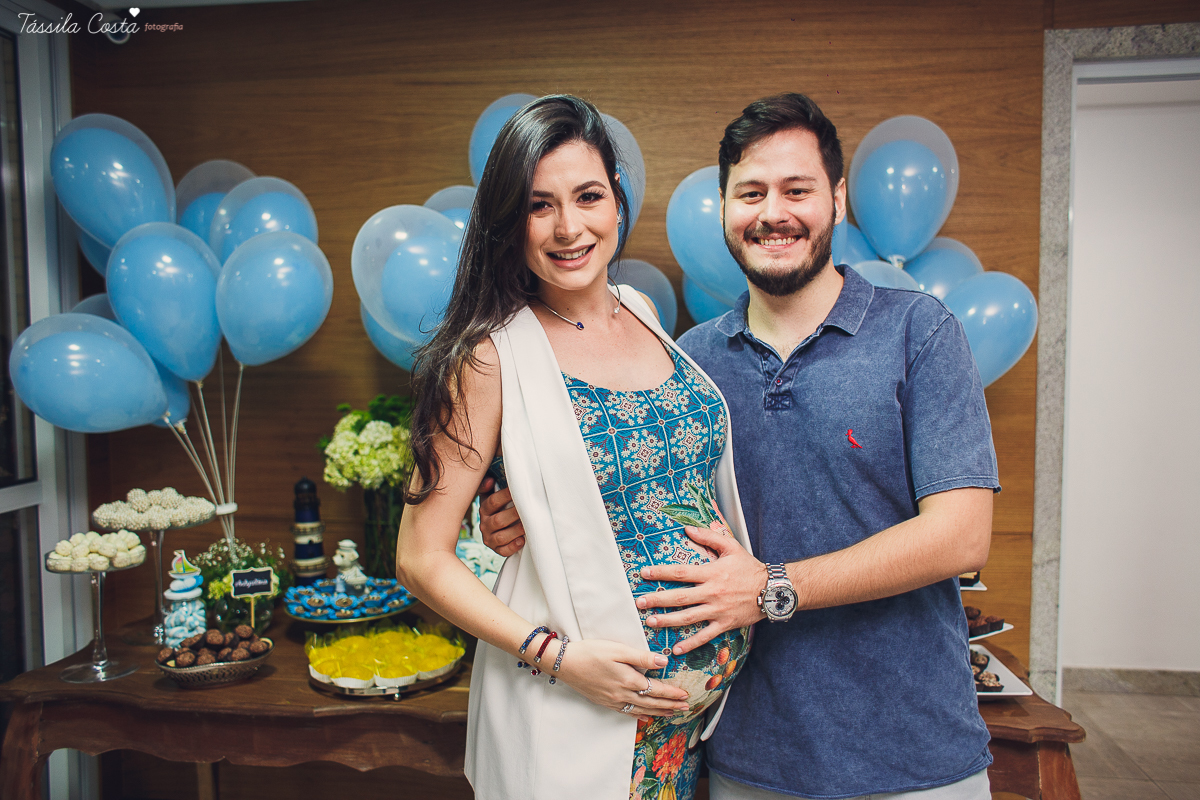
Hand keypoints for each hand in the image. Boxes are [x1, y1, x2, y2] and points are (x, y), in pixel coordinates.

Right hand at [477, 480, 525, 555]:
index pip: (492, 502)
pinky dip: (513, 546)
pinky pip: (503, 551)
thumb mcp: (491, 496)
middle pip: (498, 520)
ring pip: (501, 537)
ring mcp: (490, 538)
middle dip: (514, 515)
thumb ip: (490, 488)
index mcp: (484, 509)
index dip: (505, 496)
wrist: (496, 529)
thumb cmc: (499, 508)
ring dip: (515, 531)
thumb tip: (490, 480)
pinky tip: (521, 541)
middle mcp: (485, 524)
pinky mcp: (496, 549)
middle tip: (528, 509)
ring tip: (527, 526)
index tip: (517, 491)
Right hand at [549, 637, 689, 719]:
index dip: (672, 693)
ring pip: (641, 709)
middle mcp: (622, 694)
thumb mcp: (617, 649)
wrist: (564, 664)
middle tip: (685, 708)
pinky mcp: (604, 702)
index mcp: (628, 680)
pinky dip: (639, 715)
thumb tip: (664, 662)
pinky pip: (626, 712)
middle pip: (652, 702)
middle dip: (670, 705)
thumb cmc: (591, 652)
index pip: (656, 689)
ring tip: (672, 713)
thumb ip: (641, 657)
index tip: (685, 695)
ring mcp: (613, 700)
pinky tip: (645, 717)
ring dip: (658, 712)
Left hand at [637, 524, 766, 654]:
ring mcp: (718, 610)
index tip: (644, 573)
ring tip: (651, 622)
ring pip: (689, 617)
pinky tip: (676, 649)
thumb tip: (688, 529)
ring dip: (668, 620)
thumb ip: (709, 537)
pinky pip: (705, 636)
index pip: (681, 573)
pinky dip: (691, 643)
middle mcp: (712, 592)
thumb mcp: (731, 547)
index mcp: (711, 573)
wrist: (772, 589)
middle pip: (680, 597)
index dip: (661, 572)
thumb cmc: (749, 567)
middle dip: (657, 600)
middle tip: (639, 603)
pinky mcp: (725, 624)